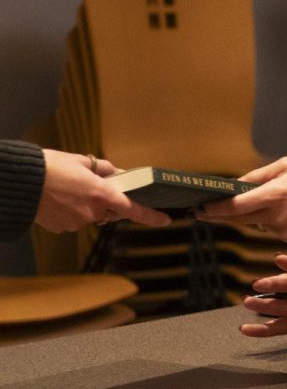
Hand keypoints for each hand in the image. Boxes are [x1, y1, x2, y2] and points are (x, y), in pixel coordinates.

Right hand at [35, 149, 170, 232]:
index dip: (151, 216)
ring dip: (84, 206)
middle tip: (87, 186)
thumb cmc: (50, 167)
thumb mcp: (81, 161)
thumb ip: (104, 169)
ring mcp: (76, 222)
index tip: (165, 220)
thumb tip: (118, 173)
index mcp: (101, 194)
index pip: (134, 209)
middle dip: (104, 201)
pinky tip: (57, 200)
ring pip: (89, 216)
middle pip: (109, 211)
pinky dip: (69, 212)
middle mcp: (92, 212)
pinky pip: (72, 220)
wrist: (19, 181)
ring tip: (66, 190)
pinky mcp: (61, 228)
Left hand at [196, 157, 286, 241]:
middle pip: (238, 219)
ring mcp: (282, 229)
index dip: (214, 209)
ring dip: (250, 213)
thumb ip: (262, 174)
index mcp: (275, 194)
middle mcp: (276, 215)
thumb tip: (237, 183)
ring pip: (255, 222)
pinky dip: (268, 218)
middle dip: (219, 216)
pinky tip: (283, 207)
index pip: (235, 206)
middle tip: (201, 212)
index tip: (199, 208)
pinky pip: (270, 226)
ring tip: (260, 199)